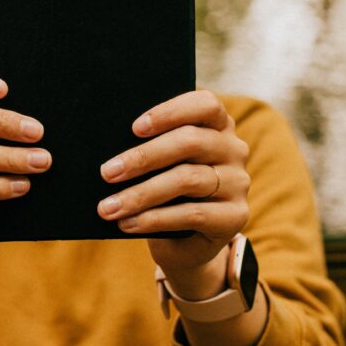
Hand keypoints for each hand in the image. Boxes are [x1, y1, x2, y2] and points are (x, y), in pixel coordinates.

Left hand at [97, 90, 250, 297]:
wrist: (186, 240)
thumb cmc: (165, 190)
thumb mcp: (159, 165)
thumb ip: (149, 147)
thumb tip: (110, 147)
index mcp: (217, 125)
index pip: (205, 104)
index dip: (170, 112)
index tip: (135, 128)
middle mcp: (233, 149)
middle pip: (190, 142)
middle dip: (143, 157)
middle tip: (107, 173)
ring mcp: (238, 183)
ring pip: (187, 179)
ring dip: (141, 193)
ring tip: (109, 207)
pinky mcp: (235, 216)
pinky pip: (192, 214)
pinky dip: (154, 219)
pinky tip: (128, 223)